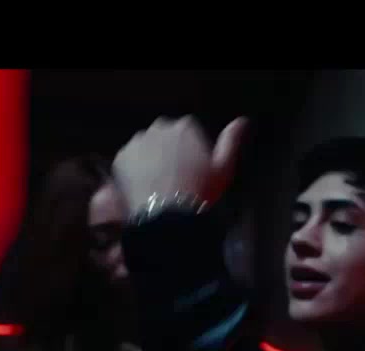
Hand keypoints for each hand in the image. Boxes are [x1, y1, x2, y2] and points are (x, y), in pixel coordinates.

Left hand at [112, 115, 247, 216]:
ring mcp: (138, 140)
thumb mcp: (223, 168)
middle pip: (165, 136)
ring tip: (158, 184)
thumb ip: (231, 140)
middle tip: (175, 178)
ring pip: (146, 147)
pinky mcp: (121, 156)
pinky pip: (129, 159)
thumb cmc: (200, 191)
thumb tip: (243, 121)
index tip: (193, 170)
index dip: (191, 151)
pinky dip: (134, 169)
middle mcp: (159, 127)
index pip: (187, 131)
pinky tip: (143, 186)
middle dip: (168, 152)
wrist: (167, 214)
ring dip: (150, 159)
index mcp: (186, 126)